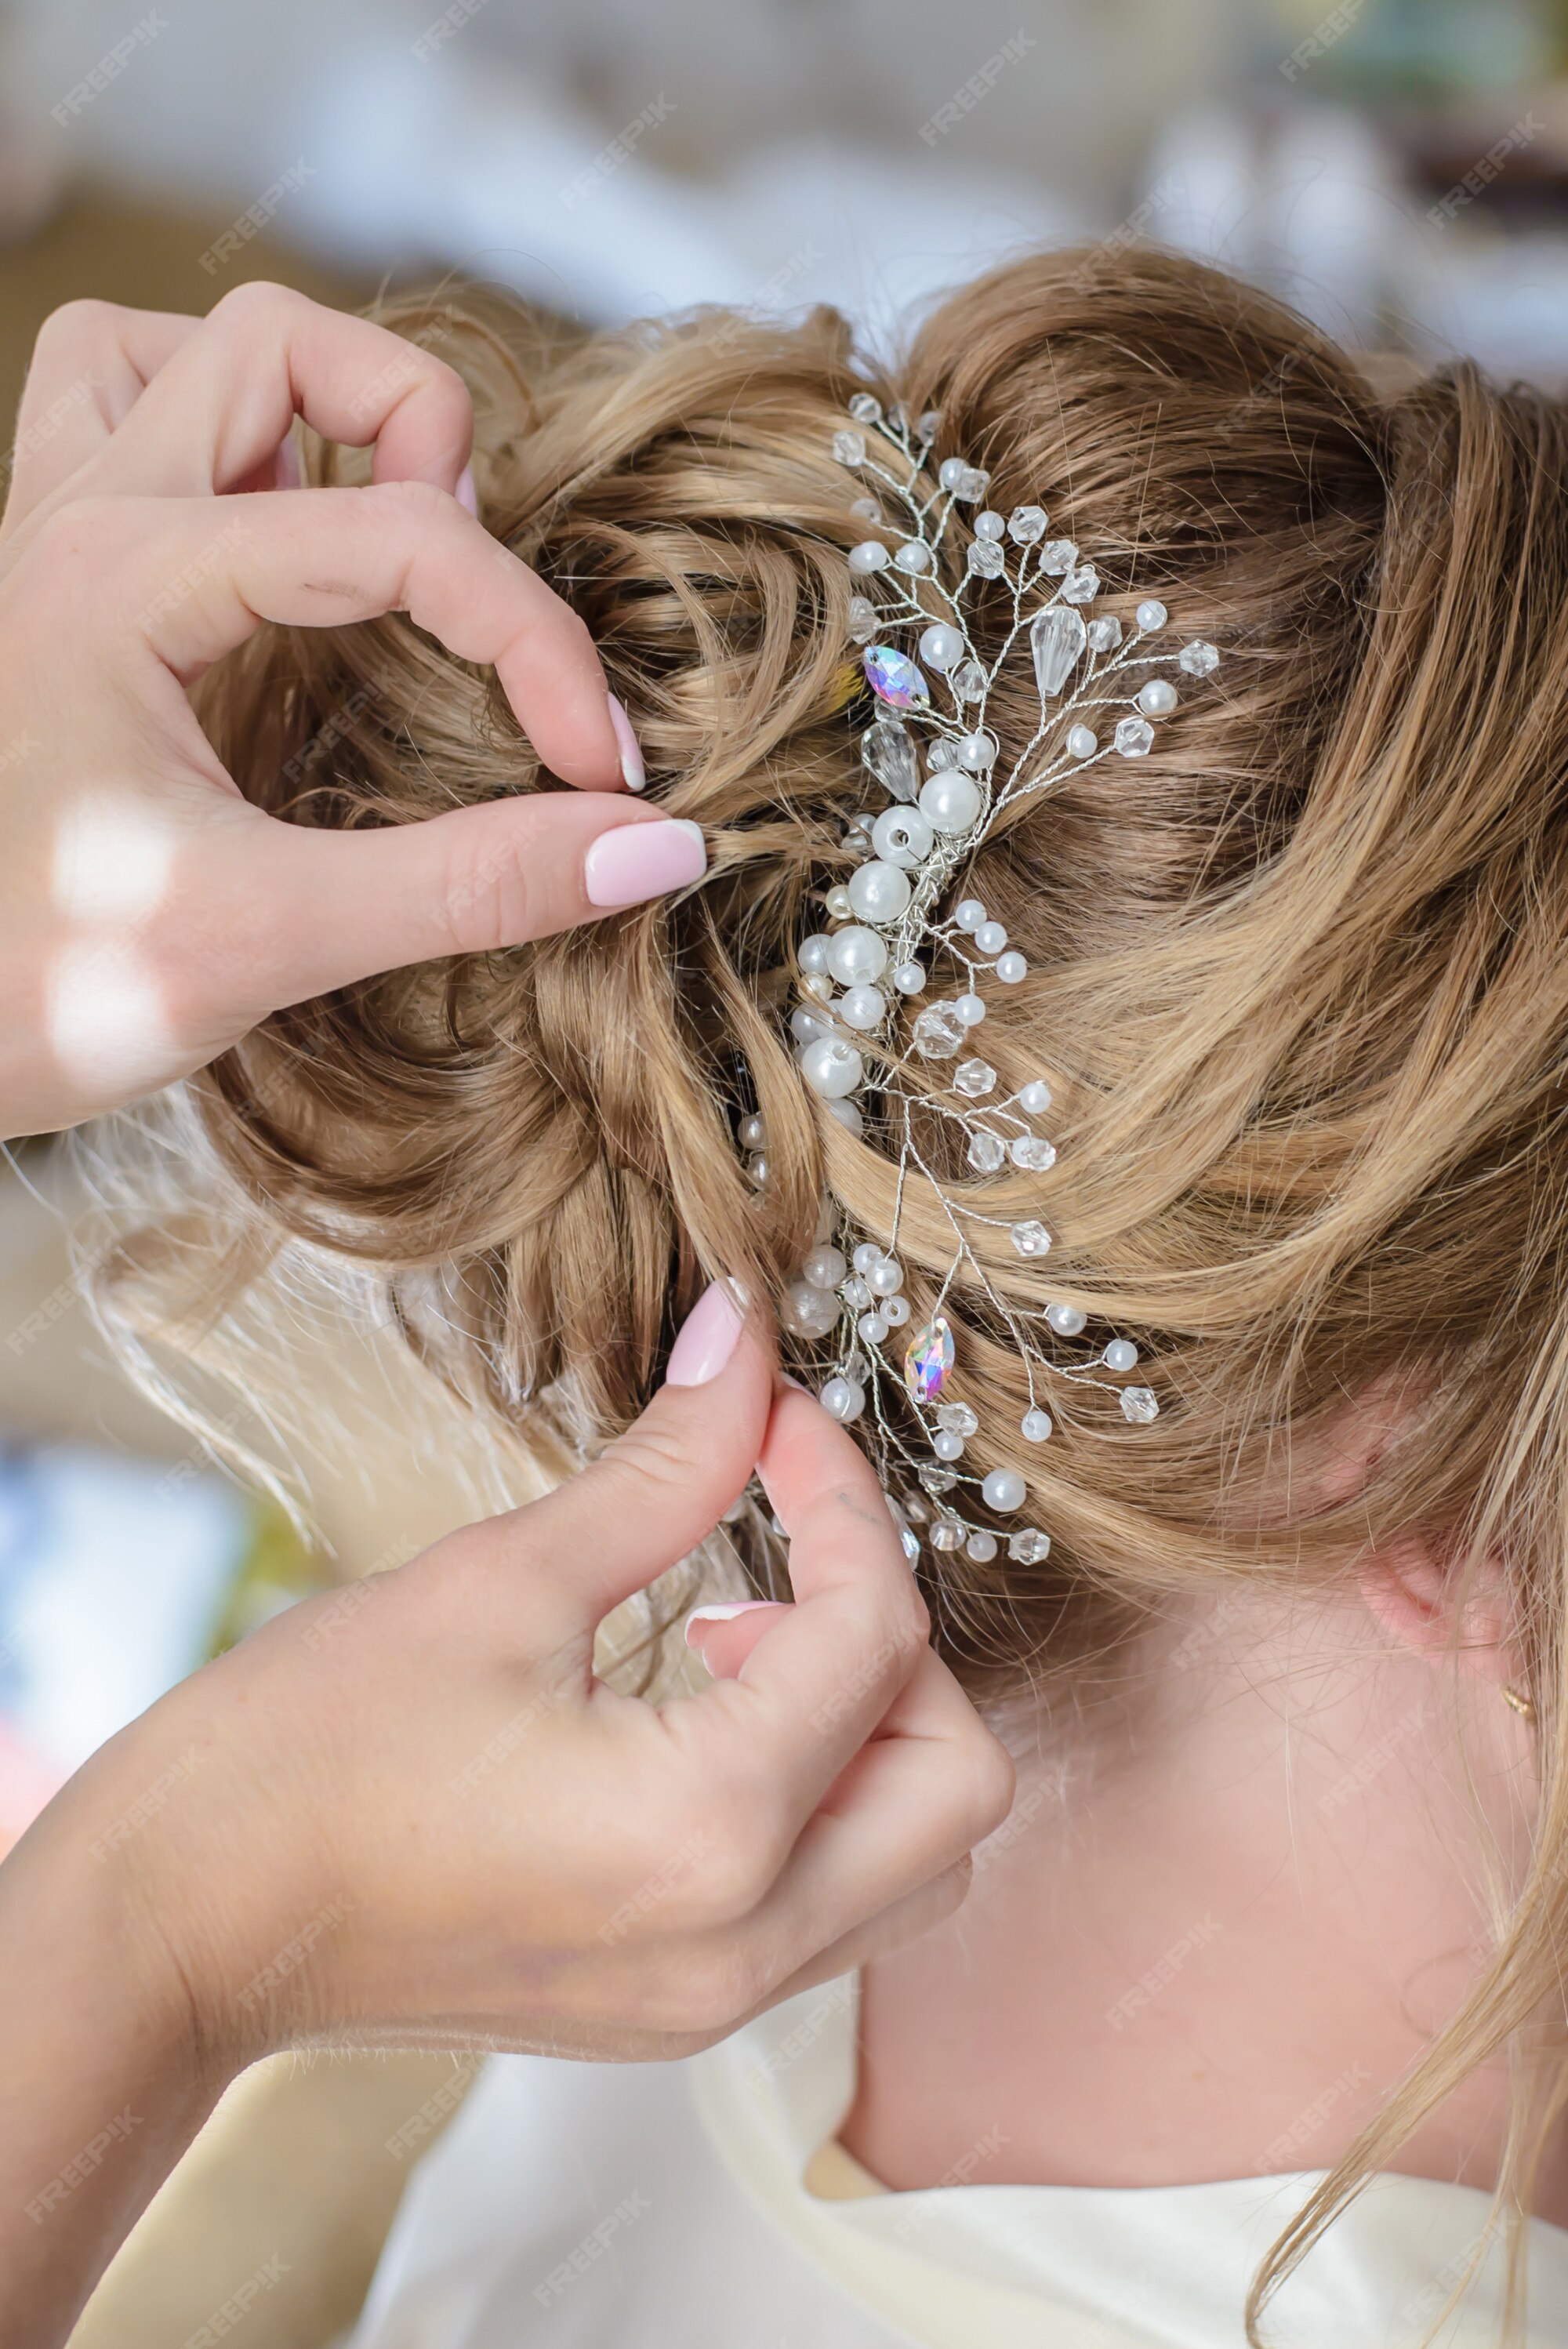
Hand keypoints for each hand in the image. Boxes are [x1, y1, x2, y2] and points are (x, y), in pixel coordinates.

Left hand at [0, 283, 697, 1140]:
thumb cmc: (32, 993)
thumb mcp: (268, 942)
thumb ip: (470, 885)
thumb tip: (656, 848)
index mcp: (126, 582)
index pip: (402, 537)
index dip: (537, 647)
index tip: (604, 773)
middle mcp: (75, 519)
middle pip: (285, 343)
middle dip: (425, 445)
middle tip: (469, 602)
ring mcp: (45, 534)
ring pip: (184, 346)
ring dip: (304, 406)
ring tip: (375, 536)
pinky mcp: (45, 579)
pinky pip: (114, 413)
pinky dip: (212, 433)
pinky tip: (267, 546)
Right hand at [134, 1291, 1009, 2059]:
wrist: (176, 1926)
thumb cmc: (304, 1757)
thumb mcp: (501, 1580)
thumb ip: (666, 1468)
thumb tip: (745, 1347)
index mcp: (711, 1831)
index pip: (876, 1634)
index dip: (843, 1495)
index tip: (774, 1421)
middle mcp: (744, 1945)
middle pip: (959, 1780)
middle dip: (898, 1636)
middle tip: (787, 1549)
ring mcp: (713, 1999)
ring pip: (917, 1861)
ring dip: (876, 1728)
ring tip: (740, 1636)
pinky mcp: (673, 2010)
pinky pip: (833, 1906)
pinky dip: (824, 1800)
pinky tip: (705, 1715)